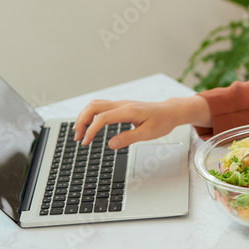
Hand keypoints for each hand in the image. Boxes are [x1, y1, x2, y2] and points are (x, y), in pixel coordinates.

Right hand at [73, 96, 209, 148]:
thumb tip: (111, 144)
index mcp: (128, 111)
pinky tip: (89, 126)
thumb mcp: (148, 134)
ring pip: (95, 105)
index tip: (85, 142)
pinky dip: (91, 115)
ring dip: (84, 116)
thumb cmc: (162, 121)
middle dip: (82, 121)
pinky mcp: (121, 107)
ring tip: (80, 132)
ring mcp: (121, 104)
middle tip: (78, 138)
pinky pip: (101, 107)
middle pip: (94, 106)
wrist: (170, 111)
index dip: (91, 130)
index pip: (102, 118)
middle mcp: (122, 104)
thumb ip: (129, 138)